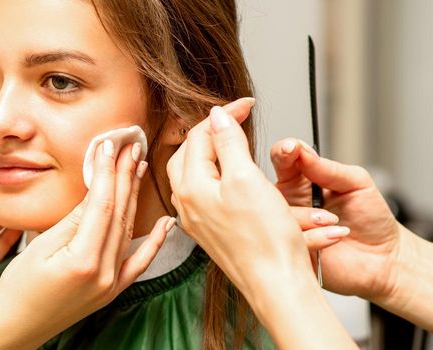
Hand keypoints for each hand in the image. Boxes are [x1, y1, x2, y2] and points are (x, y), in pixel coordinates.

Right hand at [0, 139, 172, 348]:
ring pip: (129, 231)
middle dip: (125, 176)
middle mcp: (104, 274)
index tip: (108, 147)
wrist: (18, 327)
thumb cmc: (19, 289)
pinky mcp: (113, 290)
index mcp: (83, 261)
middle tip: (130, 146)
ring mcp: (112, 284)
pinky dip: (155, 242)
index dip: (107, 172)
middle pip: (119, 214)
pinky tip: (166, 222)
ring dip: (133, 197)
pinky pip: (139, 262)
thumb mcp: (40, 248)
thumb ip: (71, 221)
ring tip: (138, 167)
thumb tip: (94, 191)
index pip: (102, 205)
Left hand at [167, 103, 355, 348]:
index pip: (198, 136)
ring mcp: (198, 218)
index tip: (246, 104)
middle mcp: (187, 203)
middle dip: (213, 131)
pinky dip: (221, 175)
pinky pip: (208, 193)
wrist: (275, 284)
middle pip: (191, 153)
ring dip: (216, 152)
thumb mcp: (246, 179)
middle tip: (237, 117)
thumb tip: (216, 116)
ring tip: (235, 139)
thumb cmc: (264, 239)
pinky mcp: (212, 230)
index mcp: (190, 186)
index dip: (223, 115)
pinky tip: (235, 174)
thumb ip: (227, 143)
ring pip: (197, 173)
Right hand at [270, 138, 399, 299]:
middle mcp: (287, 201)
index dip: (283, 151)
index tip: (290, 148)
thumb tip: (303, 152)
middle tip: (303, 184)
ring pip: (277, 214)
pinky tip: (333, 238)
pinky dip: (314, 237)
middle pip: (265, 184)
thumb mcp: (356, 183)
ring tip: (334, 222)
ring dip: (309, 217)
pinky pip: (288, 240)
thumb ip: (328, 168)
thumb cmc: (370, 219)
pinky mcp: (288, 249)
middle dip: (283, 184)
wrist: (383, 258)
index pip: (282, 158)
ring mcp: (286, 225)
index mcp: (301, 180)